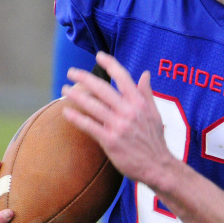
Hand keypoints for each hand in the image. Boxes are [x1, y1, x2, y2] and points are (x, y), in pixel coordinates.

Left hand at [61, 52, 173, 186]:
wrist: (158, 166)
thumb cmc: (155, 141)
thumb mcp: (155, 114)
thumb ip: (147, 93)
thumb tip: (145, 74)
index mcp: (140, 103)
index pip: (123, 77)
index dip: (110, 64)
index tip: (99, 56)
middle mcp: (129, 112)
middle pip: (102, 88)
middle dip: (84, 77)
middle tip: (71, 71)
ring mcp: (119, 126)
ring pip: (93, 105)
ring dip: (76, 95)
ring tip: (65, 89)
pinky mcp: (110, 141)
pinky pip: (89, 126)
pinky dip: (77, 118)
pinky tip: (67, 112)